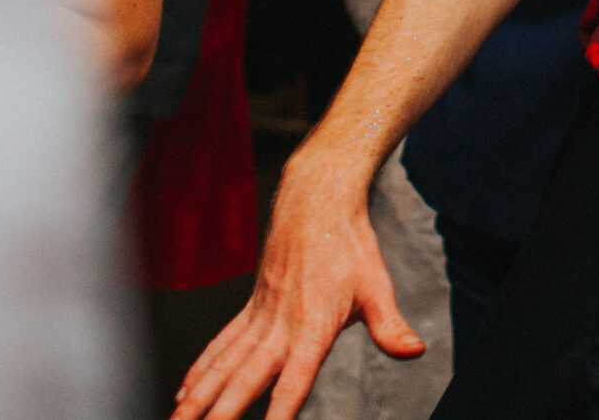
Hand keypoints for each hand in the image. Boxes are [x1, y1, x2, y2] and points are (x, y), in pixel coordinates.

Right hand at [172, 152, 421, 419]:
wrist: (315, 200)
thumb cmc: (348, 243)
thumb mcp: (377, 285)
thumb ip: (389, 326)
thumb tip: (413, 350)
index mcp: (312, 327)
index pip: (293, 382)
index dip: (279, 412)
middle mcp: (279, 327)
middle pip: (244, 380)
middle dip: (221, 413)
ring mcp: (260, 318)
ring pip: (222, 366)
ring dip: (198, 398)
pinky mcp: (250, 309)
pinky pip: (220, 345)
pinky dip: (200, 370)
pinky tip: (184, 393)